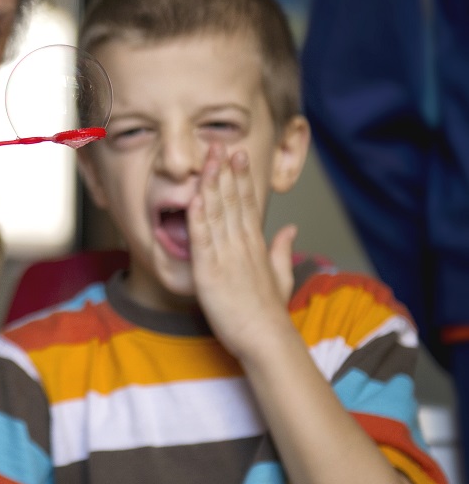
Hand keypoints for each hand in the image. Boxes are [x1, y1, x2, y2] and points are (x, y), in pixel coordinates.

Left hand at [186, 143, 297, 358]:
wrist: (267, 339)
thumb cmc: (270, 312)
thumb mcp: (281, 275)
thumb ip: (283, 249)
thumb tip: (290, 228)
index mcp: (257, 244)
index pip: (248, 203)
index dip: (242, 177)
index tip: (238, 154)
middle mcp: (242, 245)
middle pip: (233, 200)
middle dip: (226, 170)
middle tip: (221, 143)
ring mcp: (226, 257)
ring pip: (217, 213)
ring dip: (211, 185)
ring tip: (208, 160)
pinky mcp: (209, 272)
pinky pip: (201, 239)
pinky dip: (197, 217)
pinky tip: (193, 197)